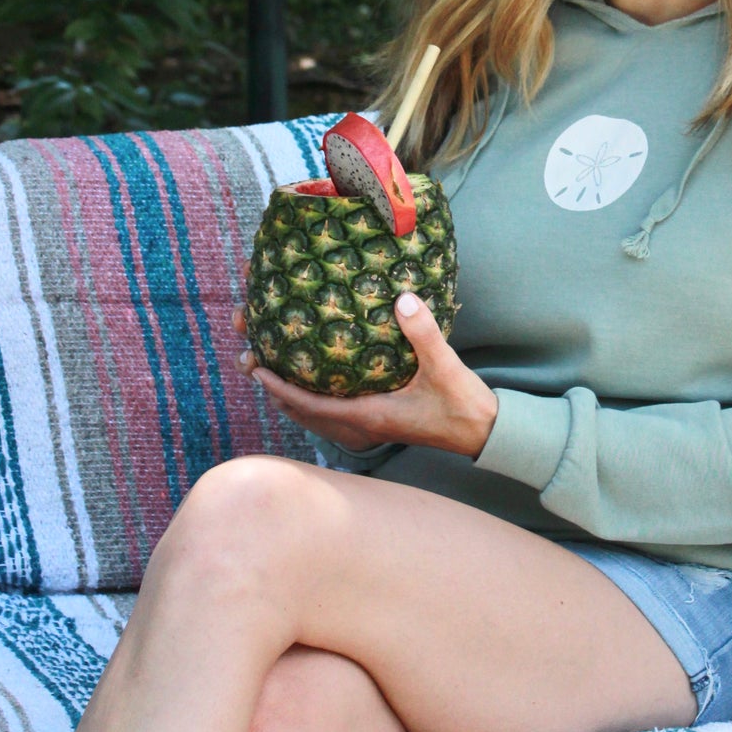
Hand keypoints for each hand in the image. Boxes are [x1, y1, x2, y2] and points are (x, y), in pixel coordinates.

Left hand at [234, 294, 498, 459]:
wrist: (482, 432)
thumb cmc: (463, 405)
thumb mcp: (446, 367)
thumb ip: (425, 334)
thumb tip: (402, 298)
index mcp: (370, 416)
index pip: (311, 405)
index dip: (279, 386)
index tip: (255, 366)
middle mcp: (361, 424)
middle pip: (302, 410)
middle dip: (272, 386)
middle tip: (249, 357)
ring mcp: (367, 425)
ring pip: (313, 414)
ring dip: (287, 392)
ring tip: (266, 366)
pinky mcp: (376, 419)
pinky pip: (330, 411)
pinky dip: (309, 396)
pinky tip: (309, 378)